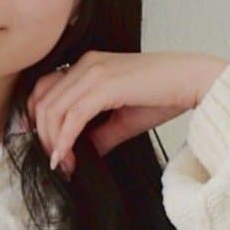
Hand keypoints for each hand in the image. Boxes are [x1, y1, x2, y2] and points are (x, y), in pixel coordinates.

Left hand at [27, 50, 229, 175]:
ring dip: (52, 143)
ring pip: (53, 110)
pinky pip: (72, 116)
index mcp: (87, 67)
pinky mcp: (104, 85)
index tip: (50, 151)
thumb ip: (98, 135)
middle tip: (55, 163)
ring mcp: (94, 71)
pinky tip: (66, 160)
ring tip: (63, 165)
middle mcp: (86, 64)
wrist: (190, 82)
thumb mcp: (121, 121)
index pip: (45, 91)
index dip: (39, 124)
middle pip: (42, 101)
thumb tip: (79, 155)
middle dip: (42, 137)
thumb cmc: (162, 97)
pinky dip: (64, 141)